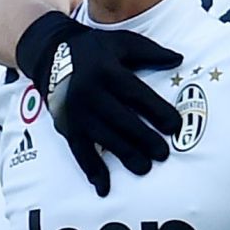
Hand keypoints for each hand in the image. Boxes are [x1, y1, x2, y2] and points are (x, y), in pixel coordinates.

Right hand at [14, 12, 182, 196]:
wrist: (51, 53)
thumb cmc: (95, 49)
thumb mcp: (122, 42)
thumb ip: (151, 52)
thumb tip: (178, 60)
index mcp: (107, 71)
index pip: (137, 94)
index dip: (157, 111)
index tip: (175, 126)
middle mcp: (90, 92)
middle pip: (121, 119)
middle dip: (143, 138)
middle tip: (162, 154)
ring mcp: (77, 111)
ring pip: (103, 137)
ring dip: (123, 155)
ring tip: (143, 169)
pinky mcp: (66, 125)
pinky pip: (79, 150)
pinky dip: (91, 169)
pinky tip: (104, 186)